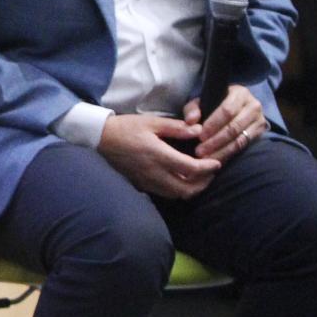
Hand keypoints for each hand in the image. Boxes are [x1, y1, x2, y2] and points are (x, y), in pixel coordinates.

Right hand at [98, 113, 220, 199]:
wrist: (100, 139)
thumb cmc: (126, 127)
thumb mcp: (151, 122)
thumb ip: (176, 127)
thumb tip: (198, 130)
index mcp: (159, 155)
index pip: (191, 169)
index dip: (208, 168)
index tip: (216, 162)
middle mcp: (154, 172)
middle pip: (186, 189)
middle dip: (203, 183)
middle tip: (210, 172)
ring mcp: (147, 181)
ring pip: (176, 194)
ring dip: (191, 189)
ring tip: (198, 177)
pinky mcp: (140, 184)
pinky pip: (164, 193)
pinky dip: (177, 190)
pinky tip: (179, 179)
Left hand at [187, 84, 268, 163]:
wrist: (238, 106)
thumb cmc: (216, 103)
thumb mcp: (203, 101)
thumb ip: (193, 109)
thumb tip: (190, 121)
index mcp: (239, 93)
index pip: (227, 110)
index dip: (213, 124)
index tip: (200, 136)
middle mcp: (253, 105)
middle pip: (234, 127)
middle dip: (216, 141)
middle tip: (200, 151)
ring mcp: (259, 120)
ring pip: (240, 139)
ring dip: (221, 151)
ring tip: (206, 158)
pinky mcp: (260, 132)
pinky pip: (244, 146)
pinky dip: (228, 154)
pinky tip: (216, 160)